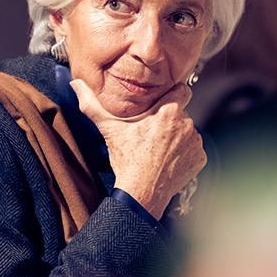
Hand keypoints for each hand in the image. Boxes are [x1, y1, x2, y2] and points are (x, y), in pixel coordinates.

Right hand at [71, 79, 206, 218]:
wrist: (141, 192)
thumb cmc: (126, 159)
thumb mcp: (109, 129)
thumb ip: (92, 104)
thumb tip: (76, 84)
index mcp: (169, 111)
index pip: (181, 90)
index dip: (172, 95)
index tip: (164, 103)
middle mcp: (187, 123)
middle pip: (181, 114)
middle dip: (169, 121)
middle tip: (152, 134)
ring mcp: (196, 142)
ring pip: (187, 132)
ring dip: (177, 138)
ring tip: (158, 150)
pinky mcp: (200, 158)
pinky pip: (193, 150)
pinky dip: (184, 154)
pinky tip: (168, 161)